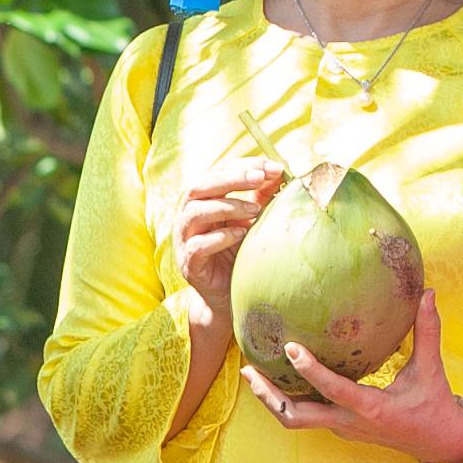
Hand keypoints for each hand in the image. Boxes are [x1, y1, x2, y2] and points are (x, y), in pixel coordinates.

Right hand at [168, 160, 287, 306]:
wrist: (228, 296)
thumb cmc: (238, 253)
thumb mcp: (251, 220)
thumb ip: (259, 197)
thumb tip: (278, 171)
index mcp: (201, 201)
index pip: (216, 174)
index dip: (242, 166)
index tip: (272, 166)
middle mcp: (188, 216)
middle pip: (199, 187)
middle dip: (231, 178)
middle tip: (259, 178)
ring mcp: (184, 240)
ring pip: (195, 212)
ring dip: (227, 206)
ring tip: (255, 210)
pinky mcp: (188, 263)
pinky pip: (197, 245)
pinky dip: (220, 237)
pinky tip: (241, 234)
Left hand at [249, 290, 462, 462]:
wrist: (440, 444)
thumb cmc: (435, 405)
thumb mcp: (431, 368)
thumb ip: (428, 330)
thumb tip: (428, 291)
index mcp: (371, 408)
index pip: (333, 389)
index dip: (309, 370)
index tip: (289, 347)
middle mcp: (349, 422)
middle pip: (295, 416)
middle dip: (268, 395)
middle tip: (248, 368)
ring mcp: (342, 427)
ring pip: (295, 420)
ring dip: (271, 399)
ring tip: (250, 372)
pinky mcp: (341, 427)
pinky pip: (307, 416)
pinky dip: (287, 400)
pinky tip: (276, 378)